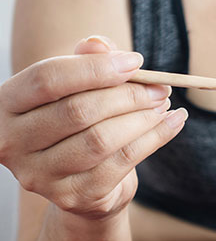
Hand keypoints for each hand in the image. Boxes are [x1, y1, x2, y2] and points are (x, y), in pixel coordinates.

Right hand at [0, 36, 187, 219]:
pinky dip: (155, 138)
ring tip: (164, 104)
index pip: (47, 79)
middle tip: (160, 87)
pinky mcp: (72, 196)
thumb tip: (99, 44)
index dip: (95, 68)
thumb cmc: (77, 122)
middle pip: (78, 111)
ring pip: (101, 139)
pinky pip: (122, 162)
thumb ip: (87, 62)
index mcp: (6, 105)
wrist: (82, 181)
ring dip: (142, 118)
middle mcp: (13, 142)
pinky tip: (173, 123)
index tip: (136, 62)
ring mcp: (39, 175)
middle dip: (128, 95)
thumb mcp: (77, 87)